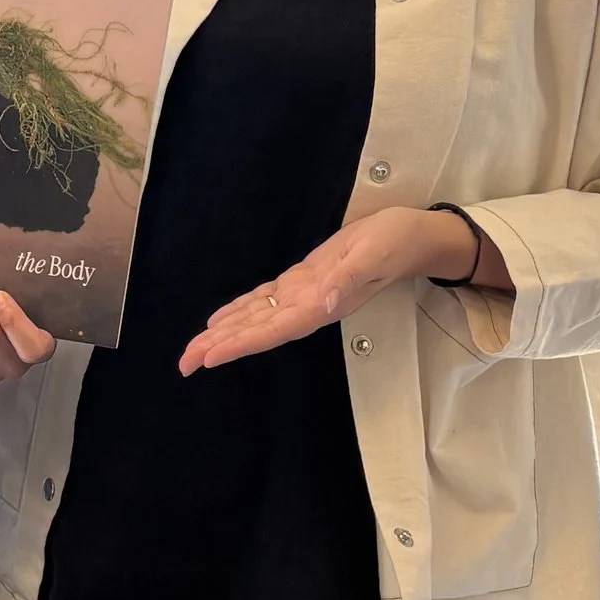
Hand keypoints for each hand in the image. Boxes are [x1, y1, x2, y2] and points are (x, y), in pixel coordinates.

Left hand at [178, 205, 476, 374]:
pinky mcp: (305, 280)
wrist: (415, 235)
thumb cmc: (397, 241)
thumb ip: (349, 278)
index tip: (210, 357)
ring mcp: (305, 295)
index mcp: (322, 303)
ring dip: (225, 333)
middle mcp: (309, 305)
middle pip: (258, 331)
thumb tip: (324, 301)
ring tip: (194, 348)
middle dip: (221, 346)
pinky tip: (221, 320)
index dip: (241, 343)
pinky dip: (241, 311)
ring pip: (257, 319)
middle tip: (184, 363)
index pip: (274, 328)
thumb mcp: (375, 252)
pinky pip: (266, 300)